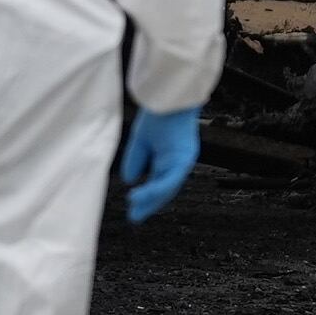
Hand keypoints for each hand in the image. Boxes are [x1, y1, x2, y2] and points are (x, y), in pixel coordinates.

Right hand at [117, 106, 200, 222]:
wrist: (169, 96)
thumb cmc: (158, 112)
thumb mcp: (141, 140)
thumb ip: (136, 160)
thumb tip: (130, 180)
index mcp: (170, 157)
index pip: (159, 182)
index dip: (147, 197)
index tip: (135, 210)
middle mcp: (179, 161)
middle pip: (165, 189)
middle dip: (149, 205)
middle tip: (135, 218)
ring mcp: (184, 160)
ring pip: (168, 187)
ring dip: (151, 201)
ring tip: (135, 213)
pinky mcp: (185, 158)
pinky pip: (169, 179)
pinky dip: (154, 191)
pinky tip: (139, 196)